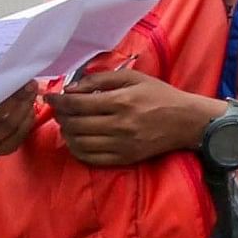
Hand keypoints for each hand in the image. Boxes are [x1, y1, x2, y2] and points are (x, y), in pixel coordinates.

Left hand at [45, 67, 219, 168]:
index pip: (78, 103)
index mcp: (122, 102)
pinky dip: (77, 149)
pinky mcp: (125, 158)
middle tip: (60, 110)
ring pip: (79, 142)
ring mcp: (122, 145)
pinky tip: (78, 140)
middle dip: (61, 116)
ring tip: (68, 124)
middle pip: (75, 124)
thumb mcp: (134, 78)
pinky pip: (91, 158)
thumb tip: (71, 88)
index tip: (50, 97)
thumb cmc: (161, 96)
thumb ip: (101, 78)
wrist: (188, 121)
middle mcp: (120, 125)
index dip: (59, 100)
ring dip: (67, 133)